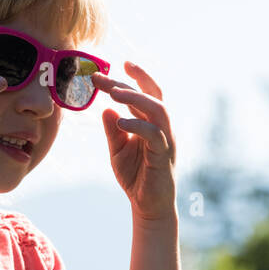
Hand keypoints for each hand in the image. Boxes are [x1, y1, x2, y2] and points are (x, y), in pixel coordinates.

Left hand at [91, 61, 176, 220]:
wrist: (148, 205)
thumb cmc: (135, 176)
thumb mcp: (118, 150)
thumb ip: (113, 130)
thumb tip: (106, 110)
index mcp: (151, 123)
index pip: (145, 93)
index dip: (133, 78)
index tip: (116, 63)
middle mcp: (162, 127)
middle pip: (151, 95)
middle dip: (128, 82)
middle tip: (102, 77)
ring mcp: (165, 139)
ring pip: (157, 109)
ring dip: (135, 98)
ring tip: (113, 92)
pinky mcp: (164, 154)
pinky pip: (154, 134)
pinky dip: (137, 125)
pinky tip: (120, 121)